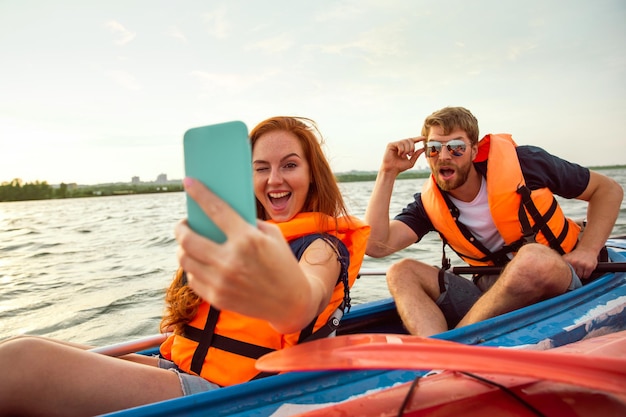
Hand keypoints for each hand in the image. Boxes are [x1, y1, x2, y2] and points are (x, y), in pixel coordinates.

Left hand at [175, 178, 305, 324]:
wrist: (292, 302)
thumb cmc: (282, 263)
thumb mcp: (273, 236)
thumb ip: (246, 223)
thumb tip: (216, 212)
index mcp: (247, 239)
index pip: (216, 210)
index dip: (199, 193)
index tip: (188, 182)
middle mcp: (231, 260)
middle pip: (188, 239)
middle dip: (180, 228)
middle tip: (183, 224)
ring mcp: (221, 282)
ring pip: (185, 260)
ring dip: (183, 248)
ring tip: (188, 243)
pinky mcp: (217, 298)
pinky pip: (192, 279)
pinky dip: (193, 268)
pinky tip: (198, 263)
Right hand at [381, 136, 424, 174]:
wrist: (392, 170)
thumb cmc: (400, 167)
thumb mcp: (411, 161)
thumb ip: (416, 155)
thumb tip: (423, 149)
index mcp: (405, 148)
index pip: (412, 141)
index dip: (418, 138)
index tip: (424, 138)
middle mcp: (400, 144)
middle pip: (410, 140)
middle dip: (412, 147)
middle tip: (410, 155)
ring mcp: (395, 144)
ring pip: (405, 141)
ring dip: (406, 150)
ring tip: (403, 156)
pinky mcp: (390, 145)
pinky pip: (399, 143)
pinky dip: (401, 150)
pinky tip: (399, 154)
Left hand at [562, 247, 598, 279]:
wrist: (587, 249)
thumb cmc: (575, 255)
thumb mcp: (566, 257)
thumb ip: (560, 264)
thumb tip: (556, 273)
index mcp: (567, 260)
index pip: (564, 273)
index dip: (566, 274)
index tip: (567, 273)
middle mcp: (574, 262)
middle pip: (572, 276)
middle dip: (574, 274)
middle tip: (576, 268)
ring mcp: (582, 264)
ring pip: (580, 276)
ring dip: (580, 274)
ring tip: (580, 268)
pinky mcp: (589, 267)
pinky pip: (586, 276)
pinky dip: (586, 274)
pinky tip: (585, 269)